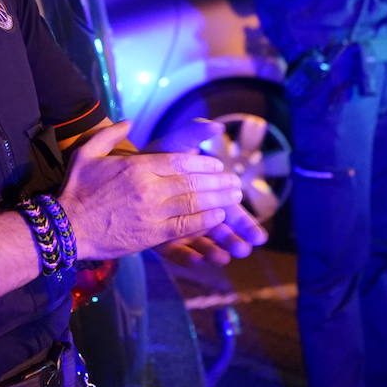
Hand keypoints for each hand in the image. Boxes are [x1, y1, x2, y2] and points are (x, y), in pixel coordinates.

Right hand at [61, 121, 240, 260]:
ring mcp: (151, 213)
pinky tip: (218, 217)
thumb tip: (128, 120)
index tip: (217, 164)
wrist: (66, 227)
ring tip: (235, 197)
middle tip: (236, 181)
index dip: (202, 163)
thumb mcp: (87, 153)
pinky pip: (184, 226)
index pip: (179, 161)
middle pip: (191, 182)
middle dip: (218, 181)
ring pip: (193, 203)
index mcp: (136, 167)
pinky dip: (204, 221)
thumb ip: (109, 134)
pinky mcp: (151, 235)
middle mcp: (148, 188)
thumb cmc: (77, 189)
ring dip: (218, 200)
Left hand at [144, 118, 270, 265]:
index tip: (259, 236)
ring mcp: (180, 227)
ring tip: (223, 258)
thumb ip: (194, 135)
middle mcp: (198, 213)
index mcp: (209, 195)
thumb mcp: (176, 145)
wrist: (128, 169)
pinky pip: (175, 251)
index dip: (246, 224)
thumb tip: (217, 126)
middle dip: (234, 240)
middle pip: (221, 231)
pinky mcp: (162, 238)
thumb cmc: (158, 156)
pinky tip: (196, 260)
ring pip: (202, 243)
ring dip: (214, 250)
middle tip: (245, 249)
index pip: (232, 212)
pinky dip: (186, 256)